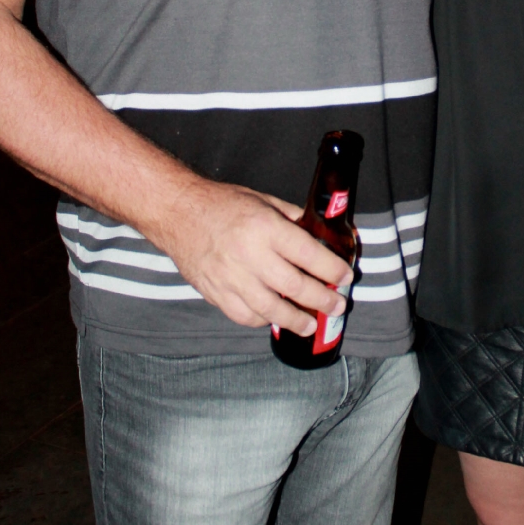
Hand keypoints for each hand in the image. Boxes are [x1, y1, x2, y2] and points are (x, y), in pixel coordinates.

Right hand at [152, 178, 352, 334]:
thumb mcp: (263, 201)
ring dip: (296, 320)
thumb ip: (292, 219)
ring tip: (311, 324)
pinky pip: (245, 315)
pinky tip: (274, 318)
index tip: (345, 277)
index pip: (308, 255)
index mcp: (265, 228)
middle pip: (295, 287)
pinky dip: (263, 320)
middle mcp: (249, 255)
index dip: (332, 269)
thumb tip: (321, 232)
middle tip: (337, 305)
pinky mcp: (215, 292)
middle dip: (322, 300)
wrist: (177, 212)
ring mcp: (231, 277)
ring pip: (271, 309)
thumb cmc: (222, 204)